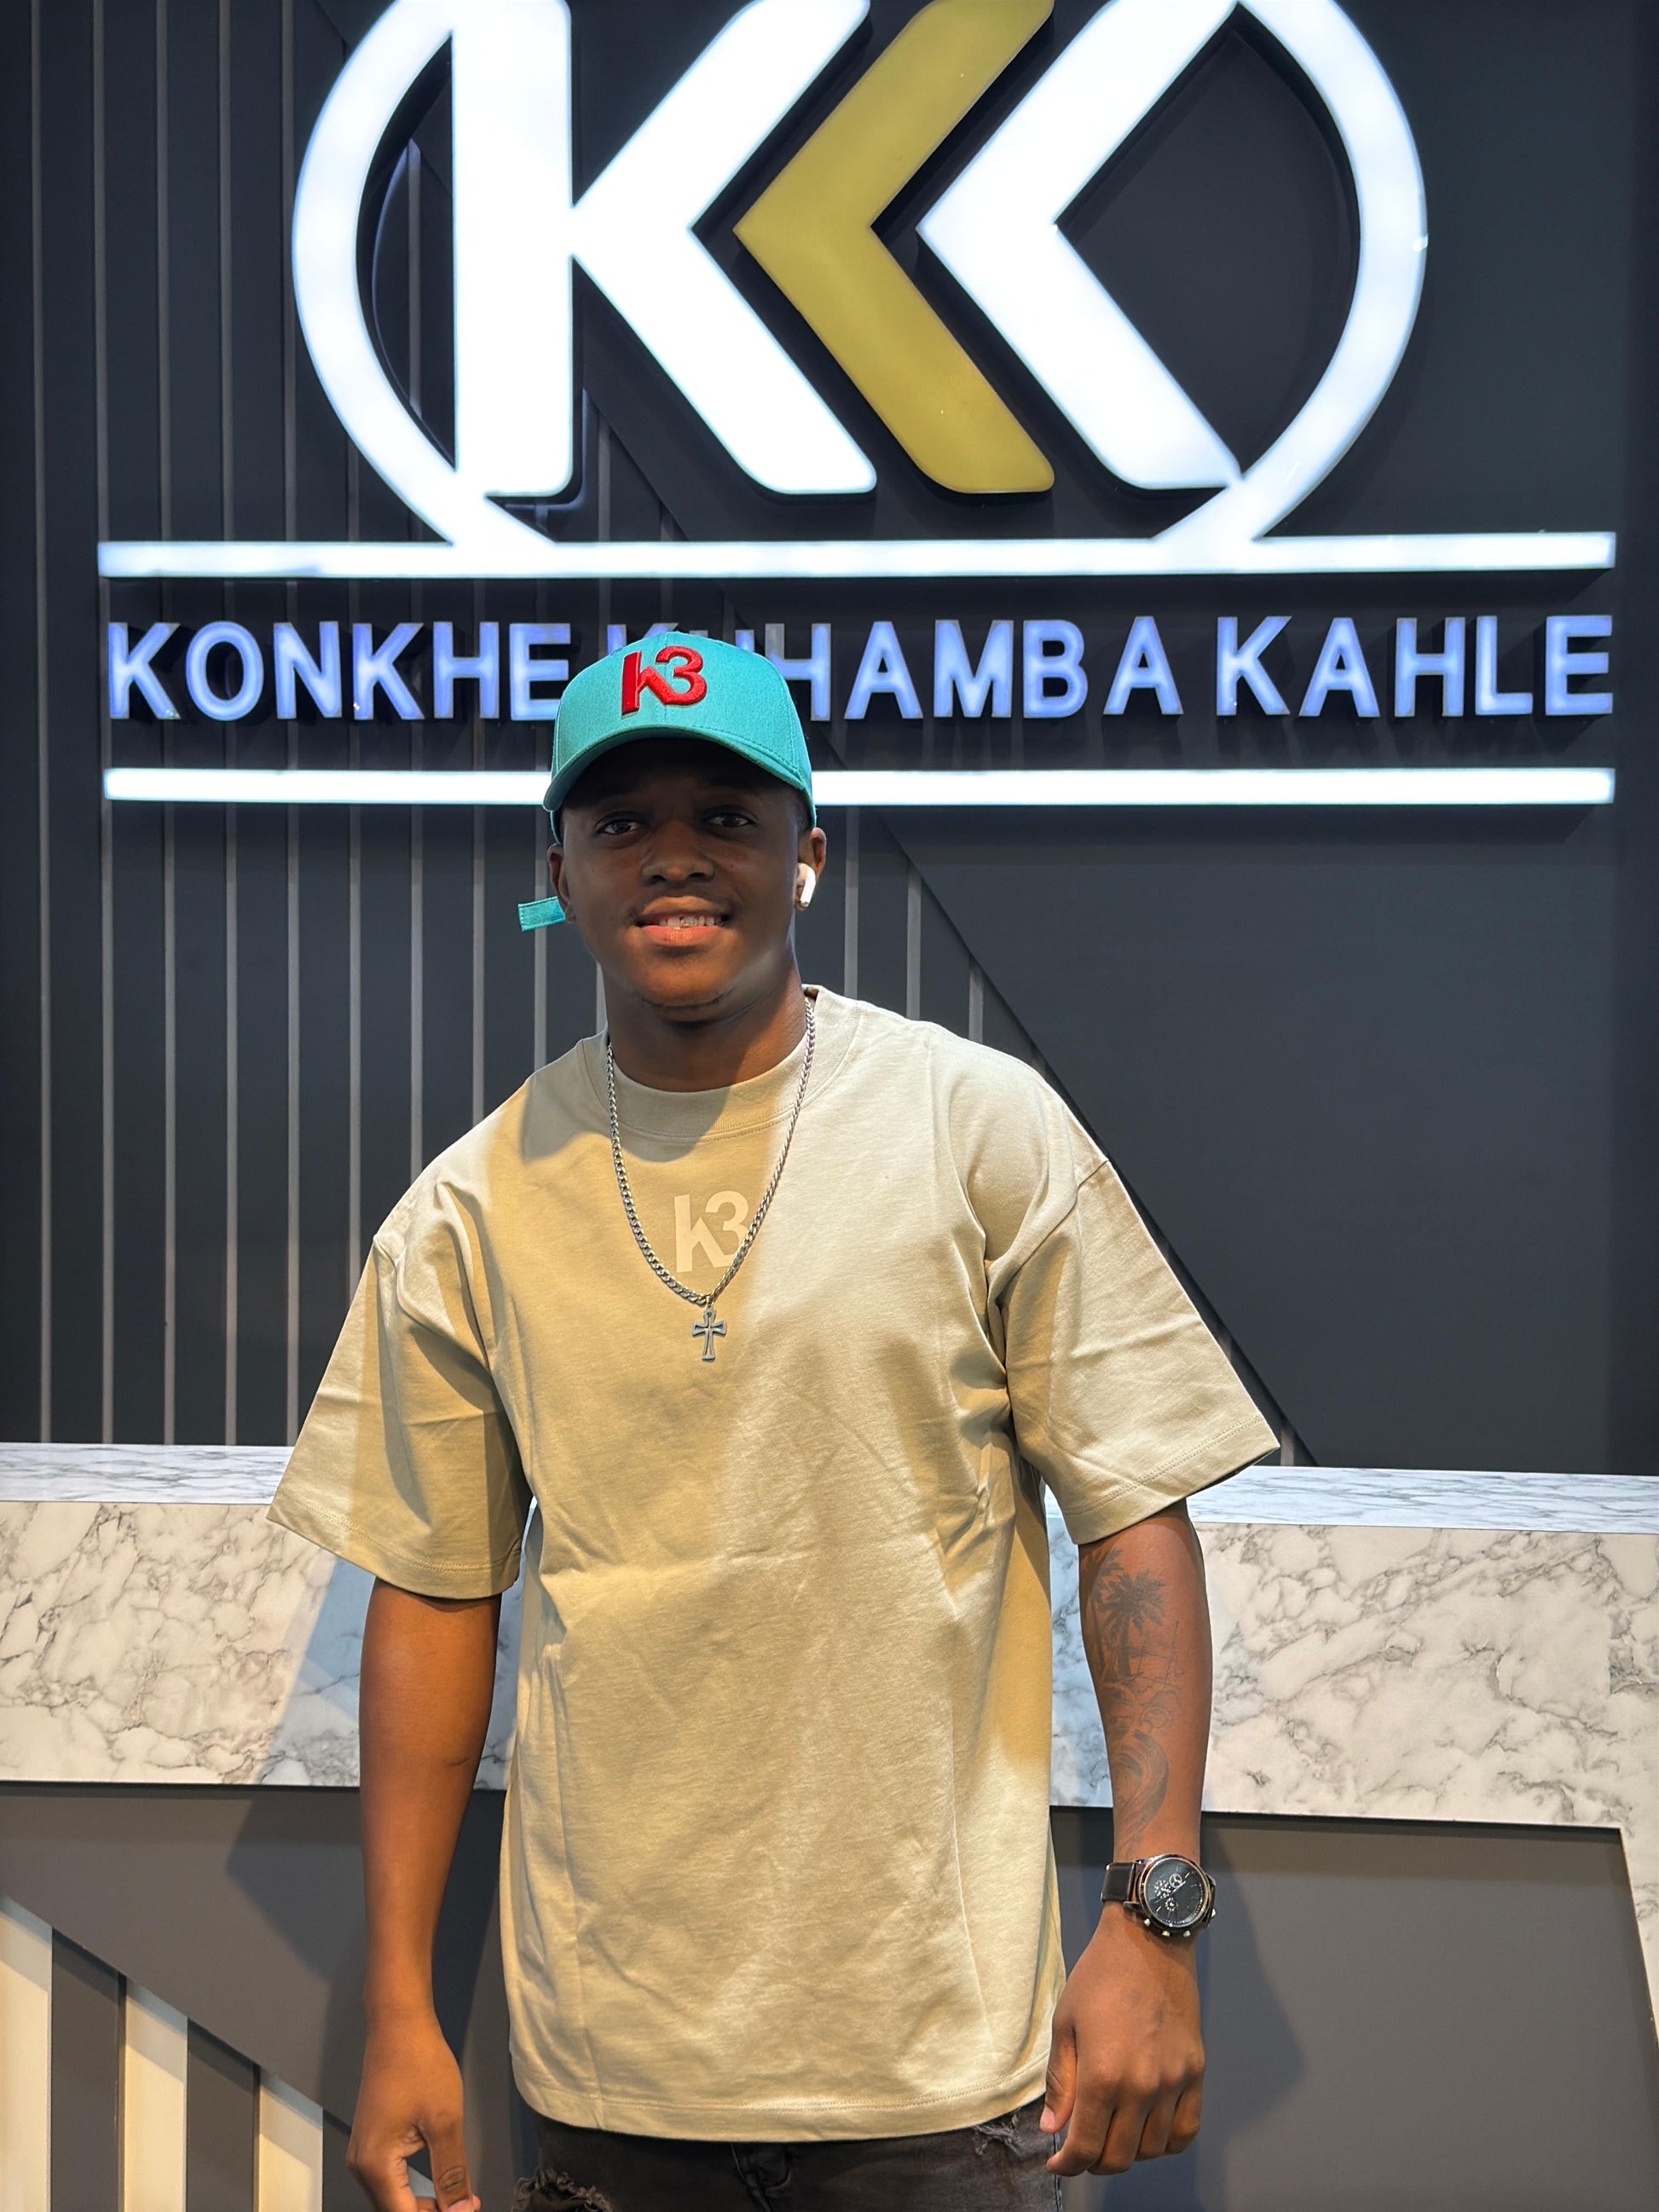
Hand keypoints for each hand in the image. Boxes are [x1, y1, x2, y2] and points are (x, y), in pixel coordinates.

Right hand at [348, 2009, 478, 2210]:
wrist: (398, 2025)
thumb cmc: (422, 2067)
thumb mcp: (445, 2122)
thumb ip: (451, 2174)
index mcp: (375, 2165)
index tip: (467, 2210)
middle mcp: (361, 2166)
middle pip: (394, 2211)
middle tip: (467, 2205)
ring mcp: (362, 2154)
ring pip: (391, 2198)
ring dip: (422, 2205)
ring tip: (458, 2200)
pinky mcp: (369, 2141)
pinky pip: (389, 2180)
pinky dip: (412, 2189)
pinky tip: (437, 2184)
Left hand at [1039, 1905, 1204, 2175]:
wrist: (1149, 1943)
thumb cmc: (1099, 1978)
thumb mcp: (1066, 2024)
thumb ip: (1061, 2083)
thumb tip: (1053, 2129)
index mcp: (1103, 2074)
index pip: (1085, 2146)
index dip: (1068, 2165)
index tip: (1058, 2164)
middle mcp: (1142, 2086)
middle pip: (1119, 2157)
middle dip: (1094, 2162)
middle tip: (1081, 2148)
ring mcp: (1173, 2082)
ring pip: (1152, 2150)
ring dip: (1128, 2152)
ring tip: (1112, 2132)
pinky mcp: (1195, 2073)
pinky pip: (1186, 2131)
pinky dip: (1166, 2143)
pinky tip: (1147, 2131)